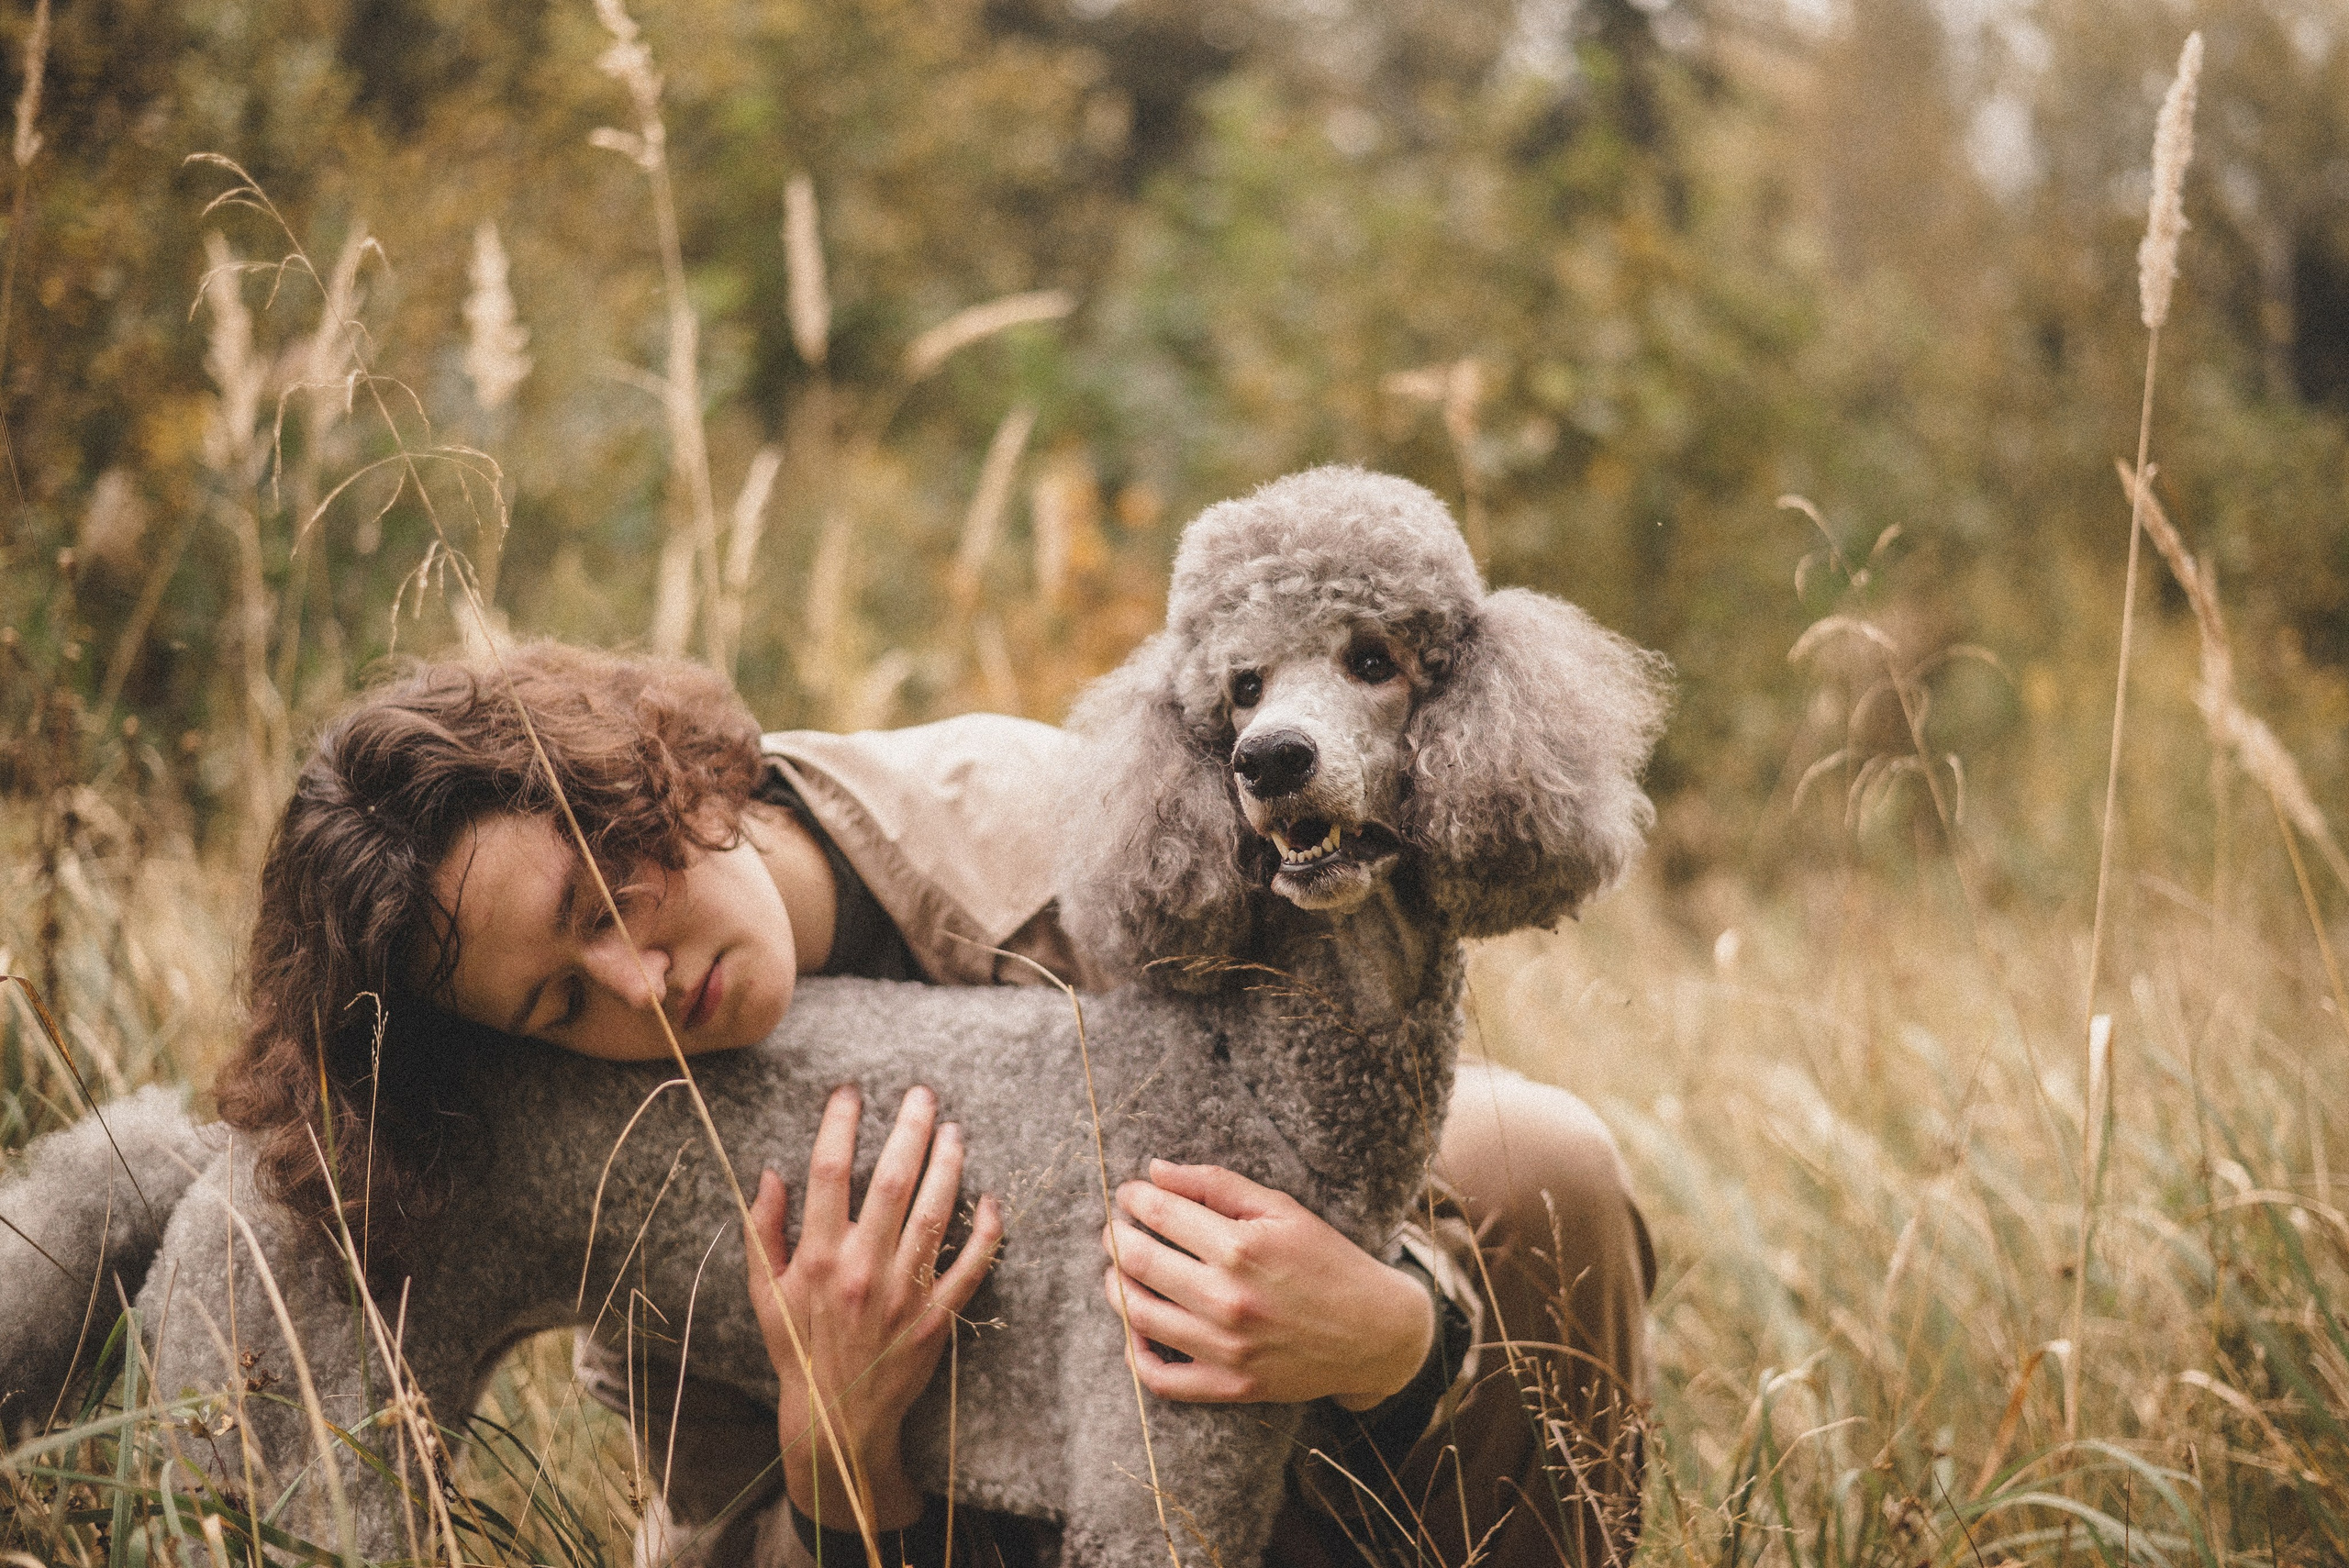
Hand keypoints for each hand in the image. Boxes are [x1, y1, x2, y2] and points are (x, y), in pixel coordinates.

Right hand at [745, 1085, 1002, 1530]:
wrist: (837, 1419)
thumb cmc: (798, 1350)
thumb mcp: (764, 1294)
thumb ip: (763, 1231)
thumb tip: (770, 1174)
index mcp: (817, 1257)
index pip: (828, 1174)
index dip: (840, 1126)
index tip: (850, 1093)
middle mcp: (862, 1268)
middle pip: (893, 1181)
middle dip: (909, 1129)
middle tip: (922, 1094)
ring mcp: (904, 1292)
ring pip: (935, 1214)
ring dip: (948, 1166)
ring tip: (954, 1130)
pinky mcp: (938, 1317)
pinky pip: (970, 1266)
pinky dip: (986, 1232)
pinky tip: (990, 1199)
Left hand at [1101, 1160, 1433, 1409]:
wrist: (1376, 1333)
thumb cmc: (1328, 1261)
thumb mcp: (1282, 1209)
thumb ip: (1216, 1184)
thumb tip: (1155, 1171)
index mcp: (1241, 1247)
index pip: (1160, 1213)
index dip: (1133, 1198)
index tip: (1128, 1194)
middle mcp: (1228, 1299)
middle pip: (1138, 1262)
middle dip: (1116, 1238)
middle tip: (1115, 1229)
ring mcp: (1226, 1349)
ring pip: (1138, 1316)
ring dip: (1116, 1287)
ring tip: (1119, 1271)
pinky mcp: (1229, 1386)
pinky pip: (1160, 1378)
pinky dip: (1136, 1353)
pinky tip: (1137, 1328)